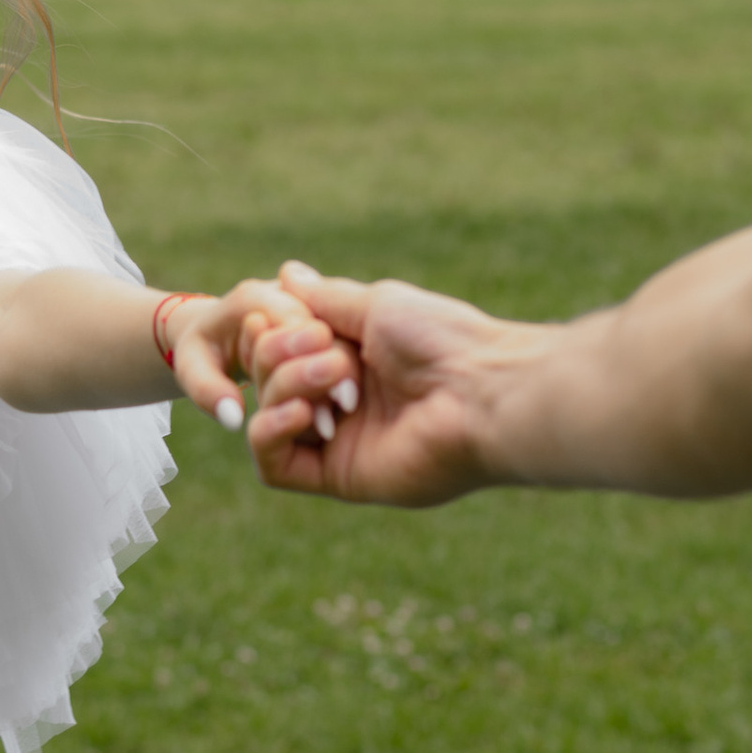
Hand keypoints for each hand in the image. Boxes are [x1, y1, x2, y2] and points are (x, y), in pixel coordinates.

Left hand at [163, 279, 337, 434]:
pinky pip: (343, 337)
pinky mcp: (322, 316)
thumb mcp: (193, 369)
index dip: (300, 359)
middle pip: (320, 323)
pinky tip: (349, 399)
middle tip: (342, 405)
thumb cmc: (202, 352)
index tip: (309, 403)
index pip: (286, 321)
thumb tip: (233, 419)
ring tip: (347, 406)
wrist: (215, 332)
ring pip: (339, 329)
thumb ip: (208, 391)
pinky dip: (347, 365)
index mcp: (251, 297)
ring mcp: (307, 301)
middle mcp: (285, 291)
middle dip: (331, 362)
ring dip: (345, 366)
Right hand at [245, 258, 505, 502]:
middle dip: (281, 353)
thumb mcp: (376, 305)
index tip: (269, 313)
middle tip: (324, 344)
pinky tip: (303, 412)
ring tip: (338, 375)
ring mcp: (339, 440)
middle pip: (269, 377)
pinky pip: (274, 465)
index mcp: (354, 357)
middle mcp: (342, 400)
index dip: (269, 330)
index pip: (280, 345)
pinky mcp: (339, 477)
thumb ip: (325, 299)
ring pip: (269, 414)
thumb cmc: (441, 341)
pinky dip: (271, 431)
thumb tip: (286, 275)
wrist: (482, 393)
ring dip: (287, 384)